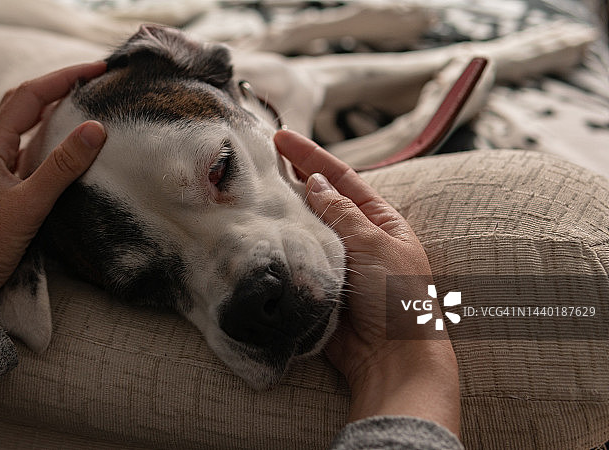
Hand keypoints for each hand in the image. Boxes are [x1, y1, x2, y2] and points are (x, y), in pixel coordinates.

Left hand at [0, 62, 107, 302]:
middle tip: (92, 81)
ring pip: (25, 128)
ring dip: (52, 111)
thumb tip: (95, 128)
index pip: (29, 95)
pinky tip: (67, 149)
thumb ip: (62, 166)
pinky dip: (49, 141)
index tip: (97, 70)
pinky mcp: (0, 188)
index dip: (64, 78)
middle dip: (57, 87)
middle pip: (24, 104)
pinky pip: (27, 153)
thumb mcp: (28, 204)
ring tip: (85, 105)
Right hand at [274, 129, 459, 435]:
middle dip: (291, 179)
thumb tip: (317, 182)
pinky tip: (258, 233)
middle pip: (318, 201)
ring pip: (302, 229)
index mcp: (379, 221)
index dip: (312, 156)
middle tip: (257, 162)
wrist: (391, 359)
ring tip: (251, 193)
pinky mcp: (316, 287)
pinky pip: (294, 260)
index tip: (281, 137)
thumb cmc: (398, 298)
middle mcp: (355, 238)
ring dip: (282, 213)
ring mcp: (333, 262)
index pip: (342, 178)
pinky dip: (278, 247)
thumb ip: (342, 213)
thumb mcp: (375, 244)